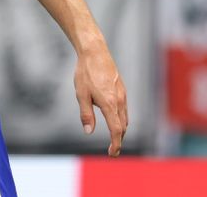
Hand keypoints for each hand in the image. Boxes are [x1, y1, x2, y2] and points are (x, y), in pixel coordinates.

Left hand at [74, 40, 127, 156]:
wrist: (95, 52)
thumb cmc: (86, 72)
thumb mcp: (81, 94)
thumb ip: (86, 114)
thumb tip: (88, 131)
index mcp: (109, 103)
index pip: (116, 130)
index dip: (115, 144)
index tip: (112, 153)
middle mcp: (119, 100)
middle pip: (123, 126)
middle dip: (118, 139)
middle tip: (112, 149)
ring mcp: (122, 94)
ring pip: (125, 117)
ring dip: (121, 129)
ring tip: (114, 137)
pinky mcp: (121, 89)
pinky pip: (124, 108)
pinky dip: (121, 118)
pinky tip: (114, 118)